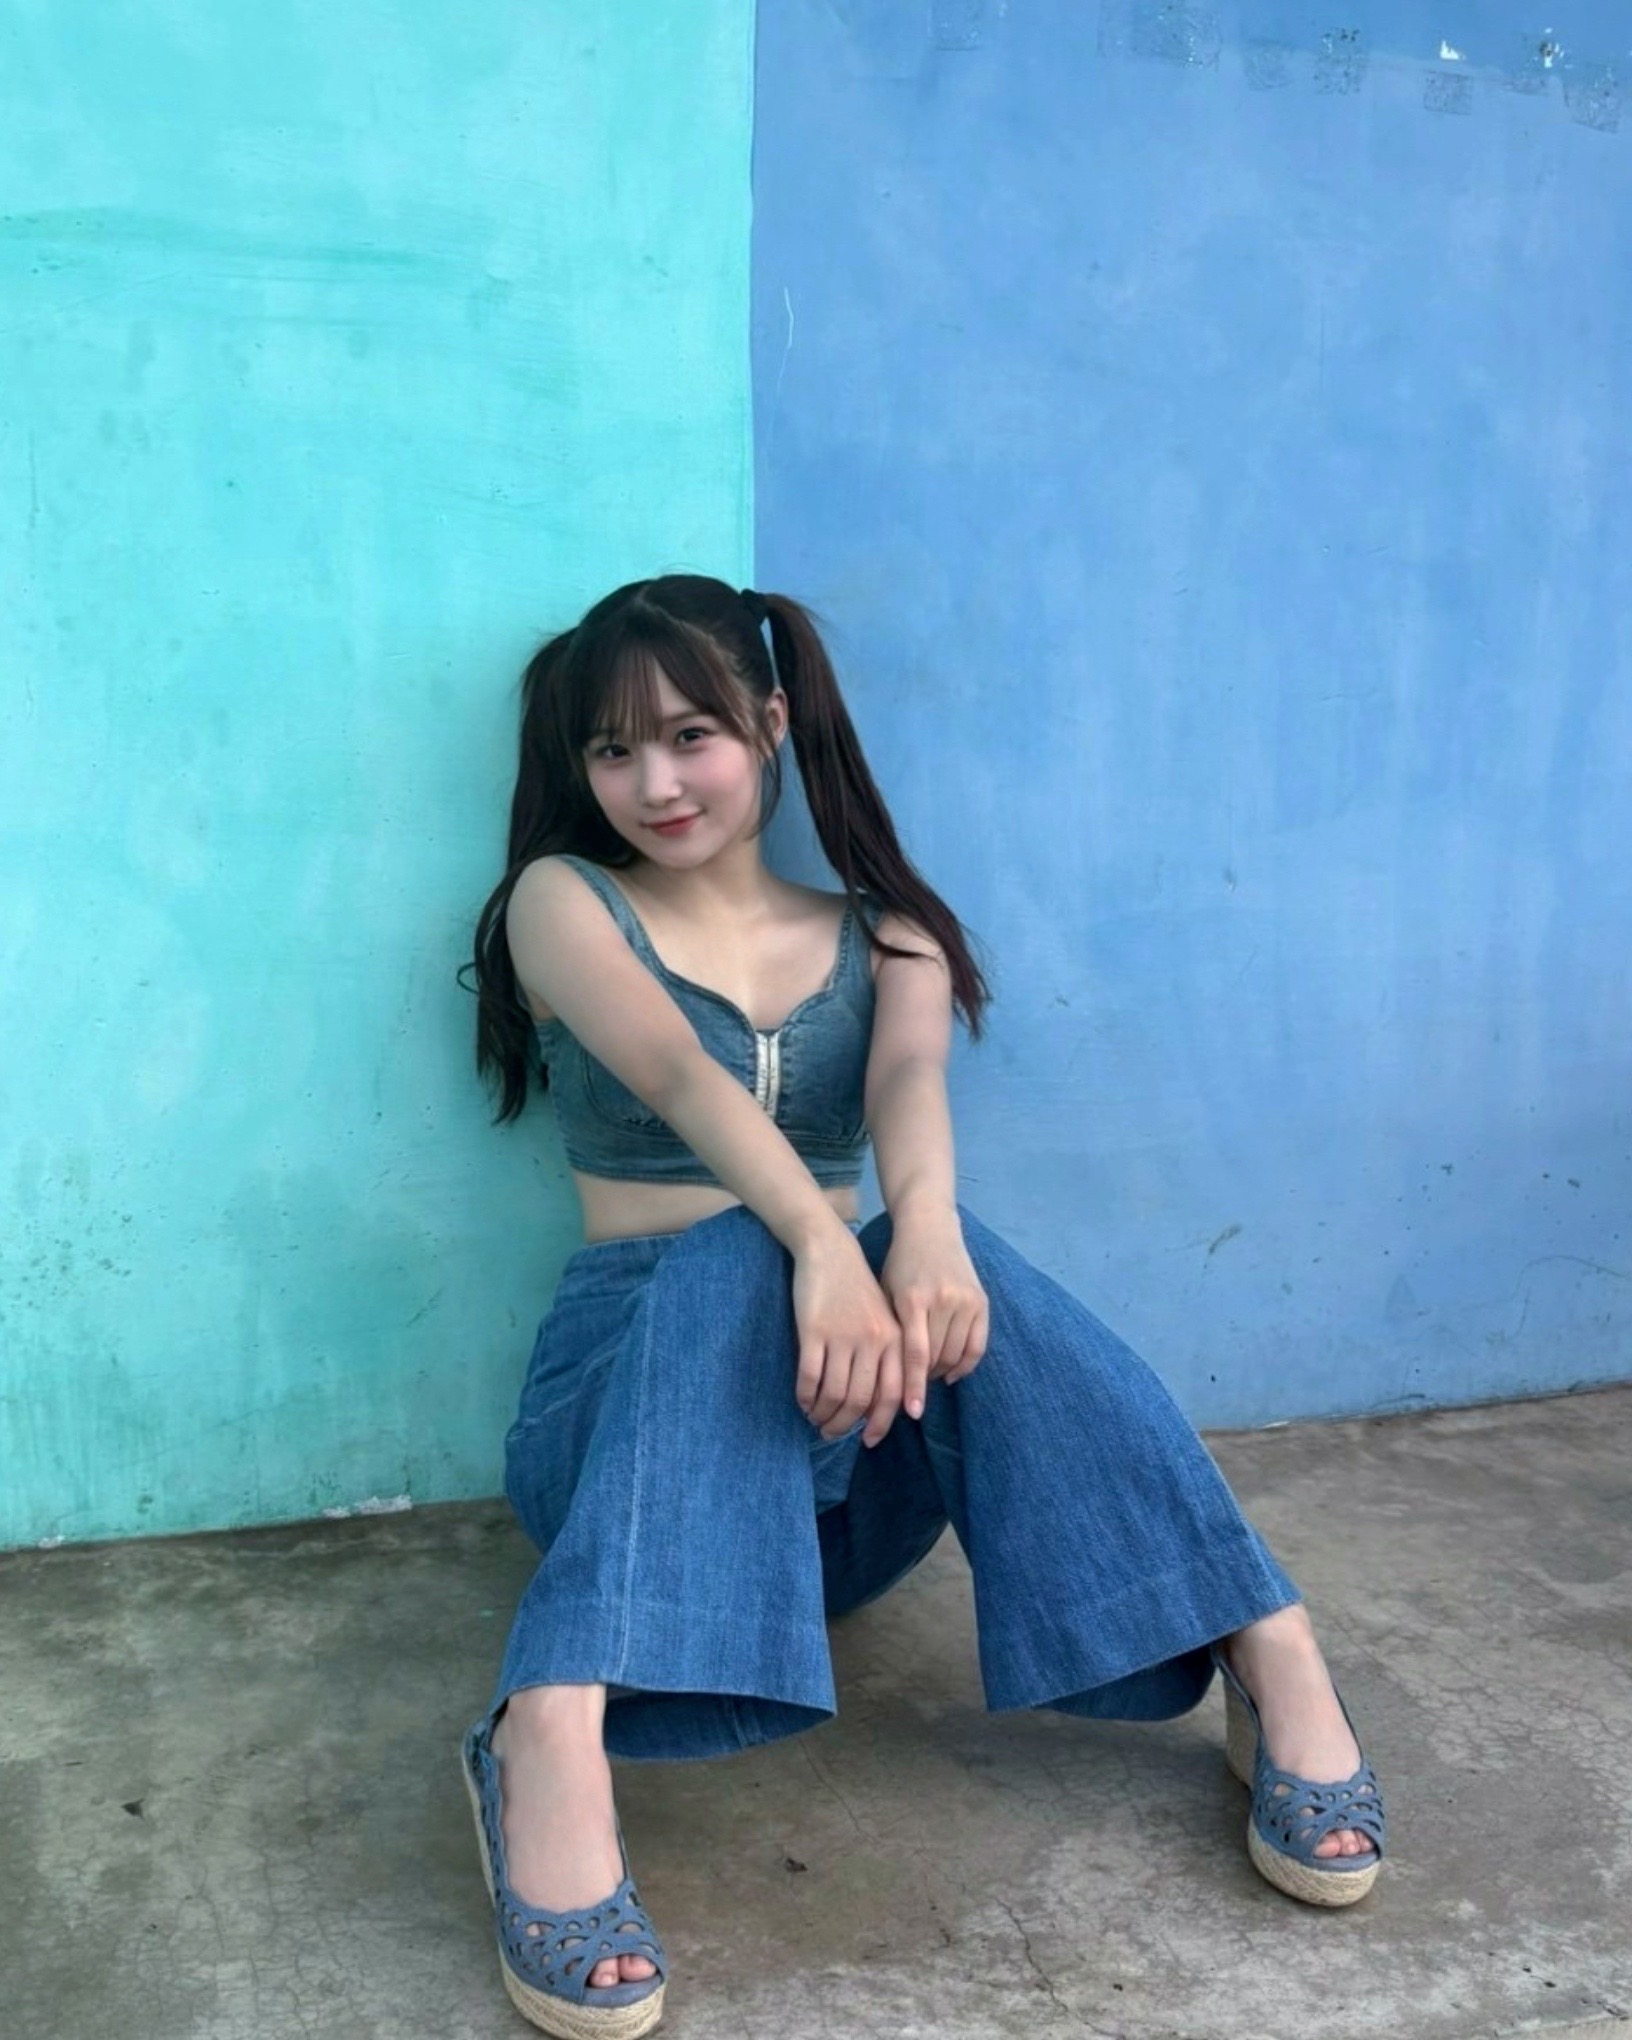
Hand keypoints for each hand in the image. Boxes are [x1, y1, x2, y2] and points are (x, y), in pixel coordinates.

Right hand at [791, 1228, 903, 1446]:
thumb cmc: (856, 1288)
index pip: (892, 1393)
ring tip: (815, 1419)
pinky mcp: (814, 1331)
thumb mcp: (883, 1318)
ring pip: (834, 1393)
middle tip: (831, 1433)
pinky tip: (802, 1401)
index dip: (881, 1422)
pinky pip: (809, 1377)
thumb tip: (878, 1403)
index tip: (869, 1440)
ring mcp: (843, 1336)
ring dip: (823, 1414)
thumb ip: (886, 1355)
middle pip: (861, 1400)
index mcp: (894, 1339)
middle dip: (845, 1424)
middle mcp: (873, 1340)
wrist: (829, 1249)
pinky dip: (805, 1396)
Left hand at [879, 1206, 988, 1419]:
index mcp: (913, 1300)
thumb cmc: (899, 1265)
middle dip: (925, 1379)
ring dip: (942, 1372)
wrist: (929, 1228)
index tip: (913, 1412)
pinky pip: (977, 1346)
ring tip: (928, 1375)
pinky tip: (951, 1372)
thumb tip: (888, 1379)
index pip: (916, 1355)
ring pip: (957, 1354)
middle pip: (938, 1358)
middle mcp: (942, 1300)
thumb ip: (892, 1332)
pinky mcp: (982, 1301)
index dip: (914, 1386)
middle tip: (911, 1388)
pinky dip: (965, 1364)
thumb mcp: (887, 1293)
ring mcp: (965, 1300)